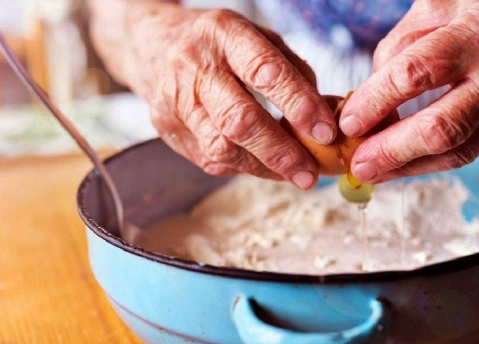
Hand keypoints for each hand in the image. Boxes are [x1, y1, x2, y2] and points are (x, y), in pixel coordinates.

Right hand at [120, 5, 335, 188]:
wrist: (153, 46)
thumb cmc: (219, 44)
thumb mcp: (257, 37)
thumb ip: (292, 71)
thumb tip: (326, 113)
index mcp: (224, 34)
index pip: (264, 71)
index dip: (298, 104)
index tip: (325, 131)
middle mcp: (195, 67)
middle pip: (239, 119)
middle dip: (280, 151)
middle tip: (310, 172)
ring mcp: (176, 102)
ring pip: (222, 147)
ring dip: (264, 167)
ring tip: (295, 174)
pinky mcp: (169, 130)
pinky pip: (212, 160)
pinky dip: (246, 168)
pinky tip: (267, 167)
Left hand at [340, 0, 478, 182]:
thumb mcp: (437, 11)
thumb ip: (398, 50)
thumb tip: (367, 102)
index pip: (418, 72)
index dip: (377, 101)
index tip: (349, 122)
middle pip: (441, 127)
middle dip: (391, 151)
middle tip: (358, 163)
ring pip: (456, 152)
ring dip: (406, 167)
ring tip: (372, 171)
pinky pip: (468, 154)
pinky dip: (430, 162)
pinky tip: (403, 164)